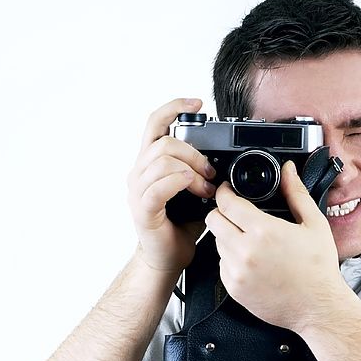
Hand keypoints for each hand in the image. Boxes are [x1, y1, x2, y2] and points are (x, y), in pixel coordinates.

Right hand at [126, 98, 217, 272]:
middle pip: (164, 141)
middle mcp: (139, 173)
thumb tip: (222, 159)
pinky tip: (194, 189)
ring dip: (192, 169)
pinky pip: (160, 186)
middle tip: (211, 172)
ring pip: (163, 159)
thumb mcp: (194, 191)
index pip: (155, 123)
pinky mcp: (143, 208)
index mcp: (150, 164)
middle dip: (194, 152)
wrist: (166, 258)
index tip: (198, 102)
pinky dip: (181, 182)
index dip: (174, 107)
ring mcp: (138, 190)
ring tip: (206, 188)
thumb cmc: (179, 227)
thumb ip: (199, 171)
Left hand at [205, 161, 347, 332]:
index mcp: (264, 231)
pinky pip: (222, 265)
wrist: (318, 308)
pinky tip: (252, 260)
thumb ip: (296, 193)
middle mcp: (245, 251)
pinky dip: (231, 259)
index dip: (225, 192)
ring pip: (216, 242)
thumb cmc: (319, 269)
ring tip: (249, 239)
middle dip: (222, 212)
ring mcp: (237, 272)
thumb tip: (288, 171)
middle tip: (236, 213)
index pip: (227, 202)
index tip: (228, 190)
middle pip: (213, 220)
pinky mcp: (234, 289)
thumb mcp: (314, 224)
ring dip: (227, 236)